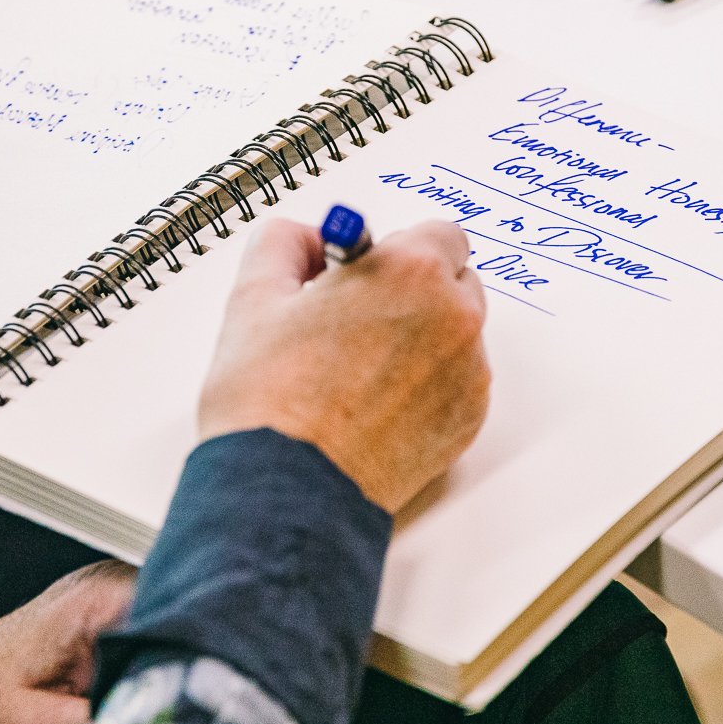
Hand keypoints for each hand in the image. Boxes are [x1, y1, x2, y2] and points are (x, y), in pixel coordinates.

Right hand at [198, 216, 490, 512]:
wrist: (285, 490)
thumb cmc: (271, 402)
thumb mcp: (255, 296)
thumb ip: (286, 243)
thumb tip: (309, 239)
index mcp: (410, 272)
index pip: (438, 234)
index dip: (397, 252)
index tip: (367, 273)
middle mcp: (453, 318)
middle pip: (456, 281)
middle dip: (416, 292)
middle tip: (359, 320)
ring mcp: (467, 374)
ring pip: (458, 335)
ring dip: (425, 339)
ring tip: (362, 370)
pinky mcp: (467, 422)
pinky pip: (459, 384)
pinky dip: (429, 386)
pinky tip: (377, 404)